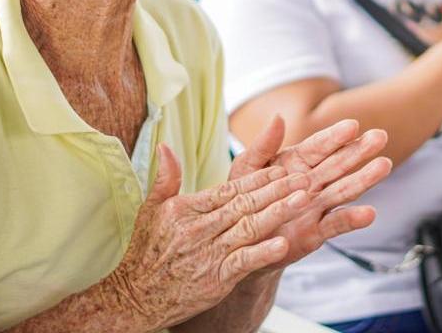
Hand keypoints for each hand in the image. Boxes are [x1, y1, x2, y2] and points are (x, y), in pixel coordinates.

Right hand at [107, 145, 313, 327]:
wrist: (135, 297)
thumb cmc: (145, 252)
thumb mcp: (150, 210)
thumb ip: (165, 178)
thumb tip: (165, 146)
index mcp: (186, 209)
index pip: (229, 189)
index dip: (258, 179)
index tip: (281, 169)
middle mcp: (200, 228)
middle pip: (245, 204)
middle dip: (278, 189)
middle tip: (306, 177)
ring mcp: (209, 254)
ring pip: (249, 228)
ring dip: (279, 212)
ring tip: (304, 200)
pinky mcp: (215, 280)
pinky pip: (243, 262)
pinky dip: (262, 253)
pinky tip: (283, 244)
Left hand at [229, 117, 391, 267]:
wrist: (236, 243)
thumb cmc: (241, 202)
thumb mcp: (245, 171)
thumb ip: (262, 147)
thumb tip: (279, 117)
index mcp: (295, 163)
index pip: (318, 146)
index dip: (334, 136)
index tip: (352, 125)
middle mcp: (311, 182)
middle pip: (339, 164)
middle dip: (358, 151)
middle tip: (380, 136)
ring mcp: (316, 207)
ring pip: (344, 190)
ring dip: (365, 179)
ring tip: (384, 165)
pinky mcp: (316, 232)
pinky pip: (336, 224)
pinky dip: (352, 220)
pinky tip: (369, 213)